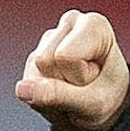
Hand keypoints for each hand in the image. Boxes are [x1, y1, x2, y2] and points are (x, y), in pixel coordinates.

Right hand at [15, 10, 129, 130]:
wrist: (107, 107)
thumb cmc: (108, 98)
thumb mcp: (93, 103)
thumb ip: (59, 95)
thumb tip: (21, 89)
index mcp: (94, 25)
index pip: (64, 56)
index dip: (78, 78)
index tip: (95, 79)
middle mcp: (71, 23)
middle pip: (45, 61)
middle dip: (64, 84)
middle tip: (84, 87)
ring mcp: (51, 38)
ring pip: (33, 73)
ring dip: (54, 91)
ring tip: (75, 88)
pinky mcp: (35, 56)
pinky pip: (27, 84)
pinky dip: (44, 95)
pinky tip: (62, 89)